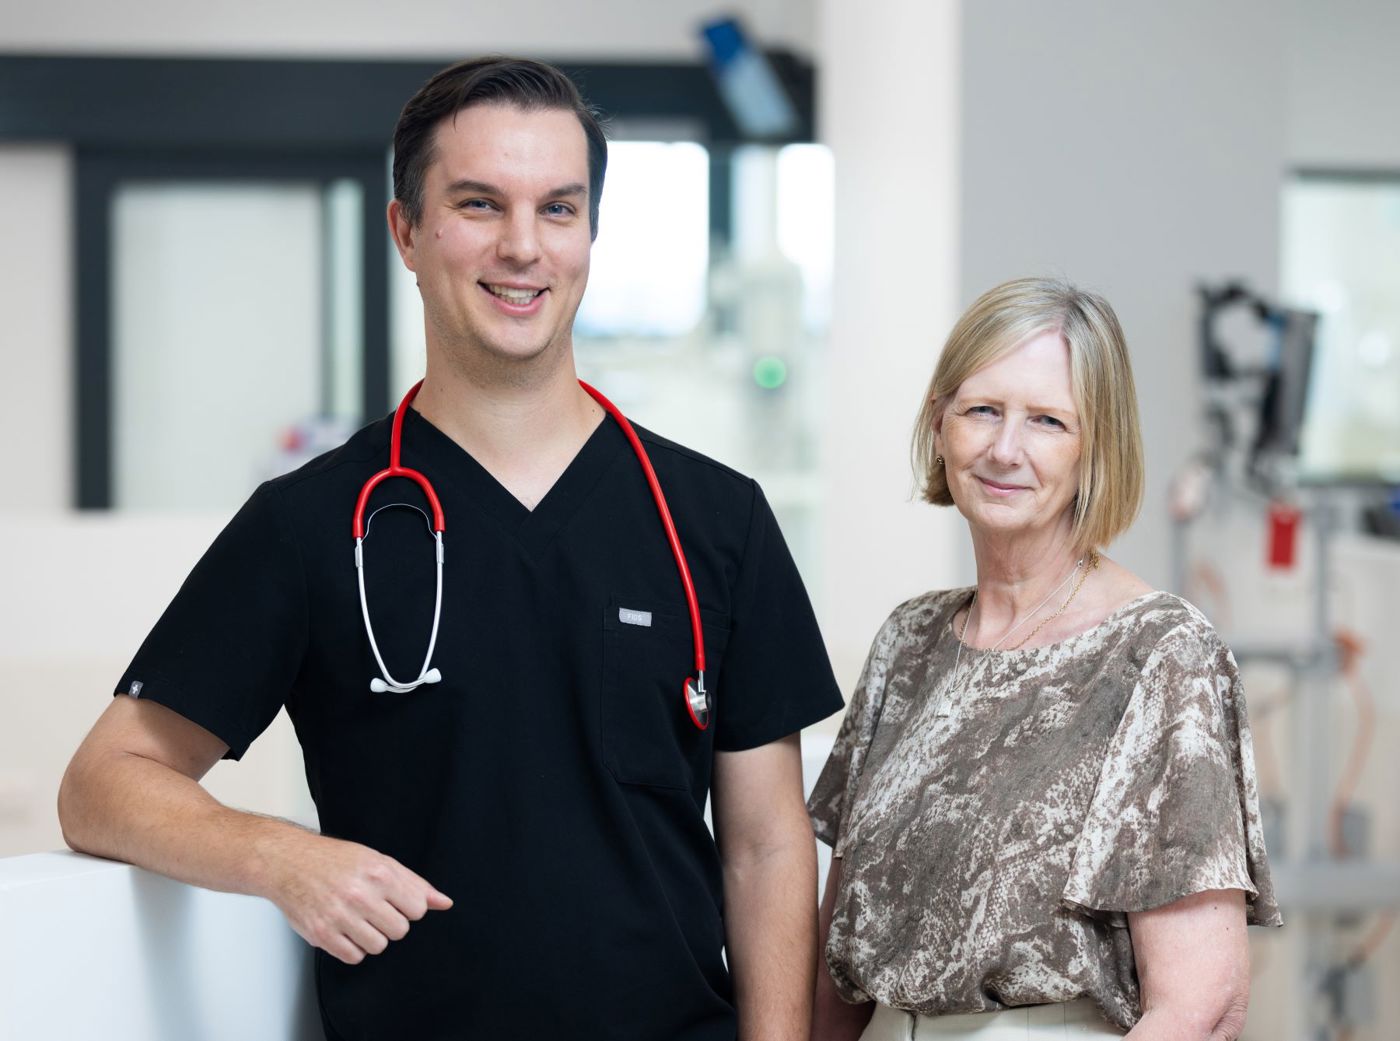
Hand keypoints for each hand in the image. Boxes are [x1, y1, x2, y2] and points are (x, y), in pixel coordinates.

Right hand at [261, 830, 452, 964]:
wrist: (289, 863)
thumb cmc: (335, 860)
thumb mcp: (379, 861)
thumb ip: (414, 884)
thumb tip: (444, 903)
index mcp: (379, 874)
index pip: (417, 909)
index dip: (409, 907)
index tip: (395, 901)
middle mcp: (361, 896)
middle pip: (400, 931)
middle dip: (391, 923)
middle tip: (375, 909)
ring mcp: (340, 916)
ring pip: (378, 946)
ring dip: (372, 937)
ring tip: (359, 919)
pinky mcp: (321, 934)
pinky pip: (353, 957)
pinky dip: (353, 948)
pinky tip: (345, 930)